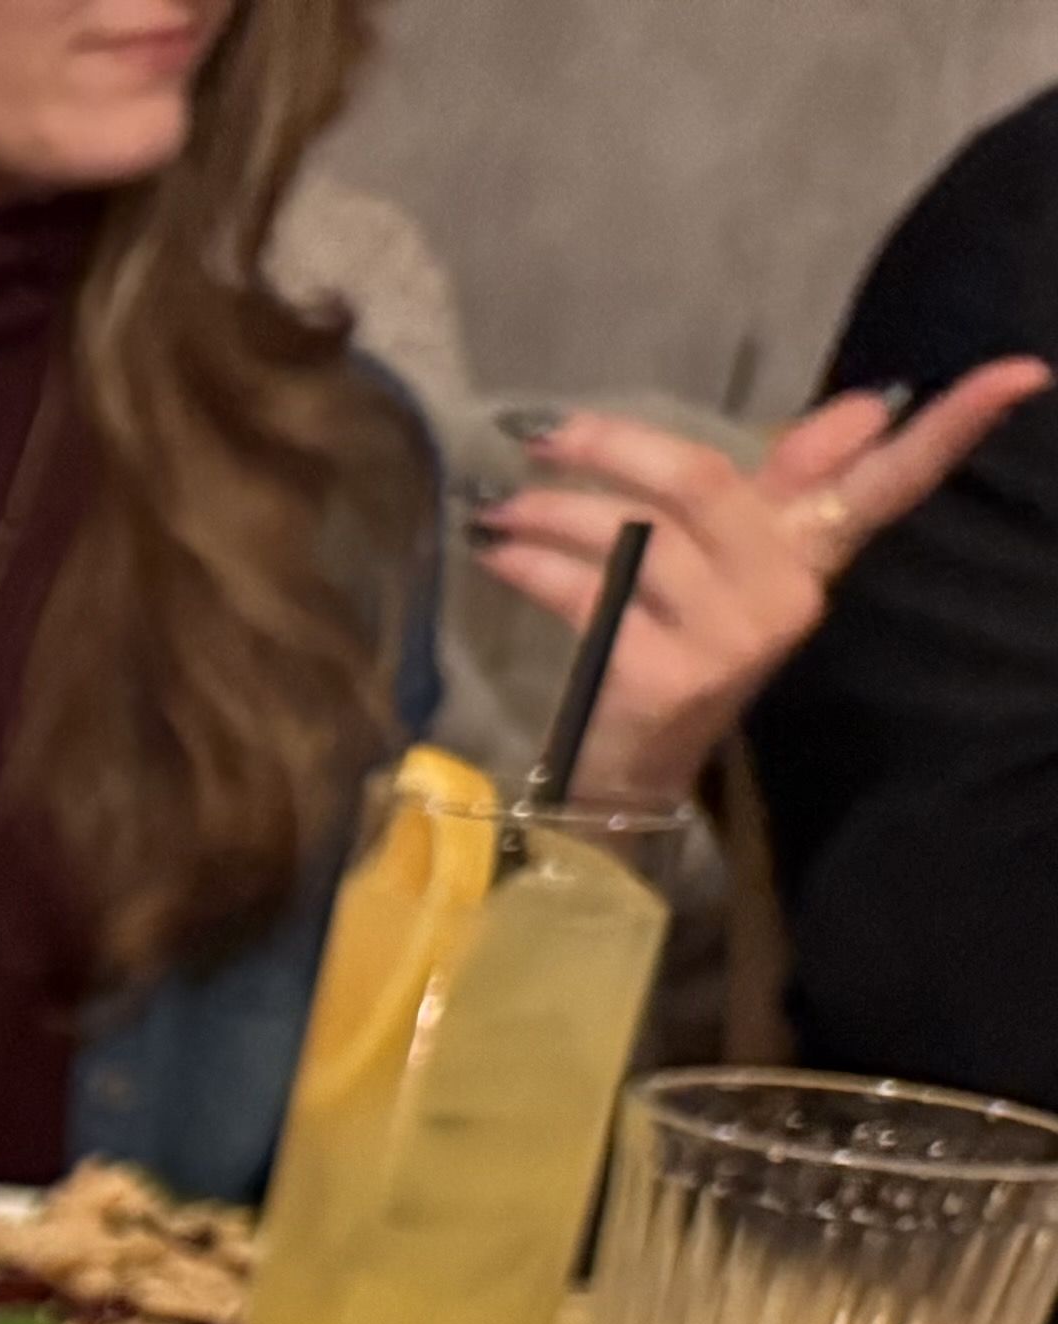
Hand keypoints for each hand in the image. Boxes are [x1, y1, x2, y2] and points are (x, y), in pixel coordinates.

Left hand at [478, 368, 1051, 806]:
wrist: (632, 771)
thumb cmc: (683, 645)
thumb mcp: (737, 558)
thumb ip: (789, 480)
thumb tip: (869, 404)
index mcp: (814, 556)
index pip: (896, 486)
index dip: (953, 430)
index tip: (1022, 373)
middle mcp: (786, 595)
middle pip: (704, 482)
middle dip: (614, 446)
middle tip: (545, 429)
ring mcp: (725, 641)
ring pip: (630, 536)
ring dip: (550, 513)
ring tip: (502, 505)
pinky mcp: (660, 676)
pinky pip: (586, 594)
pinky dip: (531, 567)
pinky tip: (498, 554)